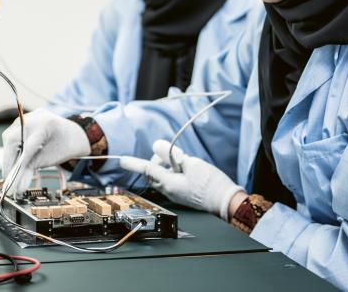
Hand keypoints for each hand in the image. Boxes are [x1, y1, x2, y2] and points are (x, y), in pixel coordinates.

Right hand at [1, 110, 89, 194]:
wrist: (72, 135)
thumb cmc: (63, 147)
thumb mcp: (49, 160)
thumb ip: (31, 171)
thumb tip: (17, 188)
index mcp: (46, 125)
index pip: (27, 148)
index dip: (17, 166)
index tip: (11, 182)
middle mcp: (35, 117)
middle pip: (12, 138)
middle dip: (8, 159)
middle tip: (8, 176)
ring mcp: (29, 116)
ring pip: (9, 136)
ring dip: (8, 154)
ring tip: (12, 169)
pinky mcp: (24, 119)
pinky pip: (12, 133)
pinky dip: (12, 148)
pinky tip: (15, 158)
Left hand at [119, 139, 243, 219]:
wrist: (225, 202)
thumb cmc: (211, 183)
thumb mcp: (191, 163)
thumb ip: (172, 155)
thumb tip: (157, 146)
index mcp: (169, 183)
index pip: (147, 169)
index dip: (134, 163)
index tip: (122, 160)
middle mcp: (169, 190)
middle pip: (153, 173)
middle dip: (158, 161)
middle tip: (173, 156)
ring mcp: (175, 194)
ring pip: (161, 177)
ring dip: (166, 167)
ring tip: (184, 163)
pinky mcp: (181, 194)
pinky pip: (170, 181)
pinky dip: (173, 172)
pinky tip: (186, 170)